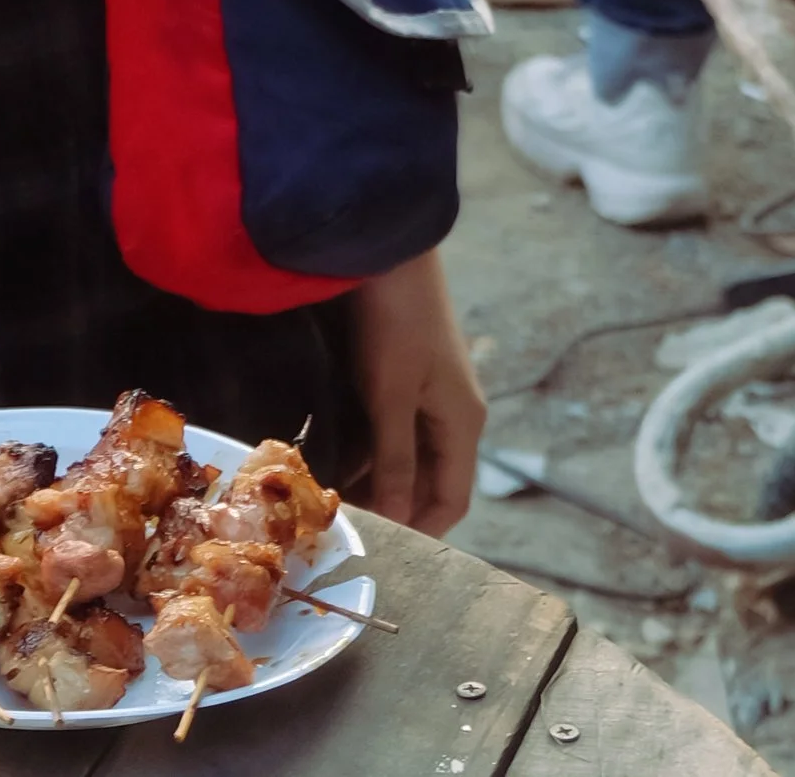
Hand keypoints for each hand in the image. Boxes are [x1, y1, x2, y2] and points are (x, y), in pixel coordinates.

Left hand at [348, 252, 484, 534]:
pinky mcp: (408, 370)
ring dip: (376, 473)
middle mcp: (453, 412)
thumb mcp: (390, 396)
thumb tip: (396, 520)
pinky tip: (335, 452)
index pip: (451, 499)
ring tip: (332, 494)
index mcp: (462, 424)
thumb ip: (394, 460)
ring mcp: (431, 389)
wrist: (386, 246)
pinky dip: (370, 443)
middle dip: (392, 503)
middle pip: (429, 478)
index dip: (419, 528)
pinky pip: (394, 424)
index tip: (377, 548)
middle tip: (343, 522)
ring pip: (407, 452)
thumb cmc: (394, 321)